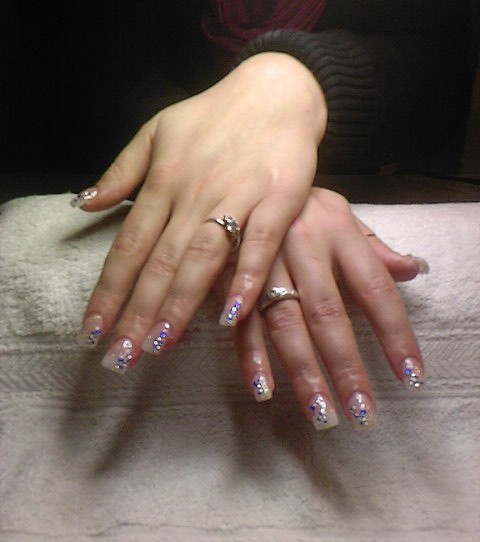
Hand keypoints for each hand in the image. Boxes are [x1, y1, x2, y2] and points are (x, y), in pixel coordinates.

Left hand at [74, 53, 327, 367]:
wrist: (276, 90)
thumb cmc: (214, 116)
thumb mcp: (157, 131)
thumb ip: (123, 170)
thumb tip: (86, 203)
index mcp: (162, 182)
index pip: (128, 246)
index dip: (108, 291)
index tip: (93, 330)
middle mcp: (193, 195)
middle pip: (159, 261)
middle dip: (137, 312)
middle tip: (121, 357)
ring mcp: (236, 197)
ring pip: (201, 257)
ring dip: (179, 303)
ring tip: (159, 344)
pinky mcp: (278, 200)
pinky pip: (259, 244)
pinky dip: (245, 278)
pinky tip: (229, 314)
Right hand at [218, 188, 426, 428]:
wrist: (235, 170)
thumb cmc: (296, 201)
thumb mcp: (338, 212)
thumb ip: (373, 246)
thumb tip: (414, 270)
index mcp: (335, 229)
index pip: (375, 289)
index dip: (395, 334)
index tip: (411, 375)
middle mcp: (301, 245)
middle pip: (327, 313)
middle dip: (346, 365)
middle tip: (362, 413)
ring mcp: (261, 262)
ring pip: (284, 322)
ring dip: (302, 370)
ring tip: (321, 413)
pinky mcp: (228, 275)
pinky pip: (239, 320)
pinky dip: (250, 355)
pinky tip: (263, 389)